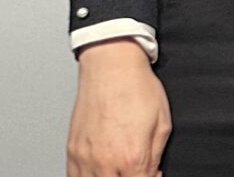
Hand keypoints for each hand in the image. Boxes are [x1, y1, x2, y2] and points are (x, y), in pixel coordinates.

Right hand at [67, 40, 169, 176]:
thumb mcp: (162, 124)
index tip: (153, 175)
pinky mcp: (71, 150)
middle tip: (135, 170)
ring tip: (118, 170)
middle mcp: (104, 161)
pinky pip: (73, 176)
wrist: (111, 68)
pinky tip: (98, 172)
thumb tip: (153, 173)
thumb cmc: (137, 88)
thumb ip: (156, 156)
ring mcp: (84, 157)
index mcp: (131, 156)